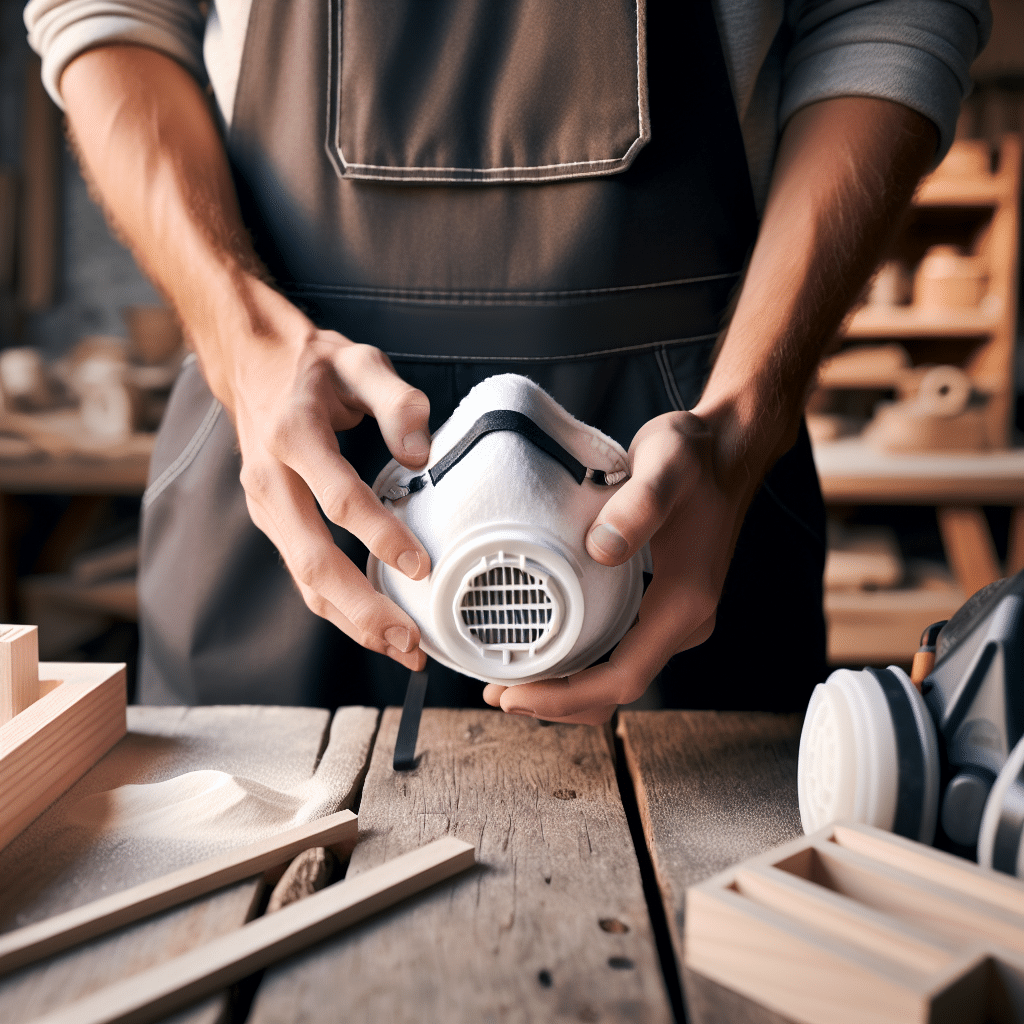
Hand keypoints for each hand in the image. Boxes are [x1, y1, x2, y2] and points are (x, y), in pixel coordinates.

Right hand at [224, 283, 432, 670]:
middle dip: (362, 607)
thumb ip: (397, 401)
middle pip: (312, 558)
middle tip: (409, 641)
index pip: (339, 499)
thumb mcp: (361, 361)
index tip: (421, 567)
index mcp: (293, 435)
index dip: (381, 538)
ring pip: (303, 577)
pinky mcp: (269, 518)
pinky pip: (301, 570)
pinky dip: (335, 604)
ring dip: (350, 618)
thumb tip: (420, 456)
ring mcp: (264, 503)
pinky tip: (370, 623)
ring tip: (398, 648)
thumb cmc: (312, 364)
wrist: (250, 360)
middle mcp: (270, 477)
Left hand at [482, 409, 754, 723]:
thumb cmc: (695, 457)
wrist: (727, 448)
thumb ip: (639, 506)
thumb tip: (600, 549)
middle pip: (616, 688)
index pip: (624, 678)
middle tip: (497, 693)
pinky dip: (580, 661)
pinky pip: (618, 649)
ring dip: (566, 686)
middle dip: (557, 701)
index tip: (516, 696)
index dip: (567, 697)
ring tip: (510, 681)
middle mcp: (683, 620)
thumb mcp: (666, 466)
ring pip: (616, 674)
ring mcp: (672, 615)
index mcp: (685, 602)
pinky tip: (545, 649)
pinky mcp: (660, 603)